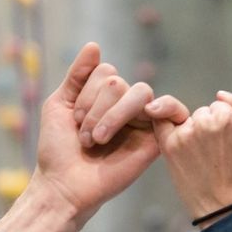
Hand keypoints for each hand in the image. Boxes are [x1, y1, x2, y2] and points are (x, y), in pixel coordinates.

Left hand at [31, 43, 160, 227]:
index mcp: (103, 97)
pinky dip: (166, 105)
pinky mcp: (156, 139)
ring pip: (138, 93)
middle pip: (118, 82)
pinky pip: (173, 109)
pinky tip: (149, 113)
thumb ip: (77, 75)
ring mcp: (141, 122)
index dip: (86, 93)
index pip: (105, 72)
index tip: (73, 121)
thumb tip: (95, 45)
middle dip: (95, 108)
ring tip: (98, 140)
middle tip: (85, 137)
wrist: (65, 186)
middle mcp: (124, 106)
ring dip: (111, 116)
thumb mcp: (60, 104)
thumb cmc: (58, 150)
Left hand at [145, 91, 231, 223]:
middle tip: (212, 152)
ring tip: (199, 156)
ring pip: (186, 119)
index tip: (225, 141)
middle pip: (201, 112)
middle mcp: (204, 122)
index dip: (222, 123)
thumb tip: (219, 93)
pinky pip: (160, 120)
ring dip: (189, 130)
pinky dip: (157, 114)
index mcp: (226, 117)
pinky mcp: (170, 145)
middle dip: (206, 126)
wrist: (219, 201)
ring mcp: (185, 134)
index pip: (218, 106)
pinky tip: (152, 111)